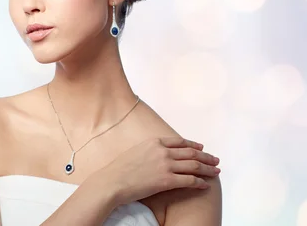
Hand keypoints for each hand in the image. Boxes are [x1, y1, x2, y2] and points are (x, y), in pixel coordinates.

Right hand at [94, 137, 219, 205]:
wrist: (112, 182)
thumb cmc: (118, 170)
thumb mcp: (134, 151)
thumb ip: (148, 150)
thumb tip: (154, 154)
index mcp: (154, 142)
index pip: (180, 141)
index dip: (193, 144)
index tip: (201, 147)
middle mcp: (162, 151)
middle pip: (191, 152)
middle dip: (206, 156)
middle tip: (216, 160)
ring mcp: (165, 165)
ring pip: (194, 165)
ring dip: (208, 168)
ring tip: (216, 171)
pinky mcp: (167, 180)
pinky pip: (190, 180)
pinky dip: (200, 182)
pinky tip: (206, 185)